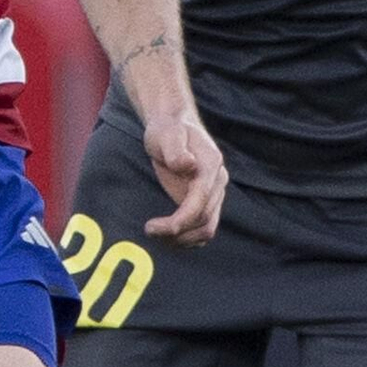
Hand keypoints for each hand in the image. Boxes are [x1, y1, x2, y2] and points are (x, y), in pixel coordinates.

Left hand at [142, 112, 226, 246]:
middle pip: (205, 220)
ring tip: (155, 234)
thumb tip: (188, 164)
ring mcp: (213, 193)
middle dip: (177, 232)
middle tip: (149, 230)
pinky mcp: (205, 201)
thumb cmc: (168, 130)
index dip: (180, 220)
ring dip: (183, 239)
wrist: (174, 126)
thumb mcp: (167, 134)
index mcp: (211, 165)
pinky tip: (166, 235)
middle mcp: (217, 182)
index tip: (154, 227)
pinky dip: (187, 237)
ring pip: (207, 228)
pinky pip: (202, 227)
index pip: (200, 201)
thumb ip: (176, 150)